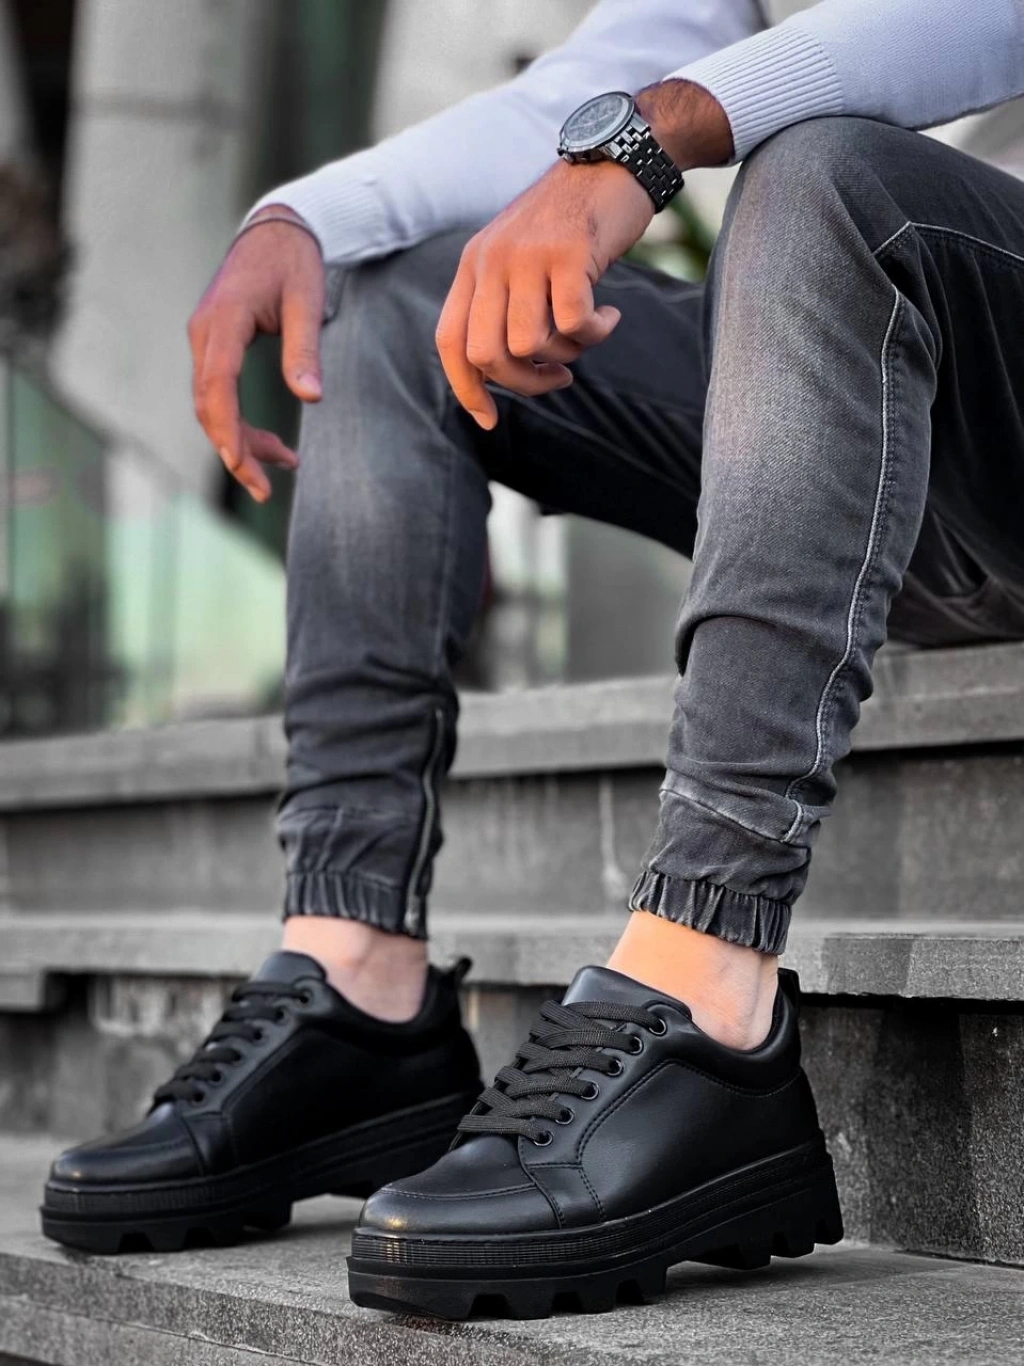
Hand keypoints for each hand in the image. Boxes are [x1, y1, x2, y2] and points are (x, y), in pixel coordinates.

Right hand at [188, 206, 324, 501]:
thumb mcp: (307, 302)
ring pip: (212, 406)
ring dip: (240, 442)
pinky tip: (270, 444)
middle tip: (267, 490)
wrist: (277, 230)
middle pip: (208, 405)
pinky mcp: (214, 348)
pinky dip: (239, 424)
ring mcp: (205, 341)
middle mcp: (204, 333)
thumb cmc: (295, 262)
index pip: (218, 383)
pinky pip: (219, 396)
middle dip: (234, 450)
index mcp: (224, 319)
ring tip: (285, 463)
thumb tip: (311, 399)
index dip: (228, 427)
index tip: (242, 463)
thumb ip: (305, 351)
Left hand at [435, 159, 652, 427]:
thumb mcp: (521, 258)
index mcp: (474, 266)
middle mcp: (492, 261)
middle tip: (559, 376)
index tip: (490, 419)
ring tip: (587, 334)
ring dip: (565, 355)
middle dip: (525, 383)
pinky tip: (610, 316)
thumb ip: (504, 303)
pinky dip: (596, 333)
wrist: (613, 159)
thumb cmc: (571, 223)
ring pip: (529, 345)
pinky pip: (573, 324)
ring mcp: (527, 256)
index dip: (466, 389)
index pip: (451, 342)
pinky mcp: (568, 254)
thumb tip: (504, 371)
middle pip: (487, 355)